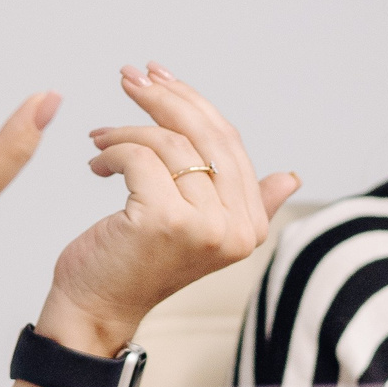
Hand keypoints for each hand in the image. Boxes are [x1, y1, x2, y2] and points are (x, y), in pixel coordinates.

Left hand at [0, 59, 297, 357]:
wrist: (97, 309)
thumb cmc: (137, 264)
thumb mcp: (198, 228)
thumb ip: (245, 202)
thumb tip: (291, 177)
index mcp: (251, 224)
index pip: (229, 142)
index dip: (193, 102)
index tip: (159, 76)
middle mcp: (237, 227)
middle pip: (206, 135)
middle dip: (163, 98)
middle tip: (130, 77)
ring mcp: (204, 225)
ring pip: (170, 143)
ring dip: (127, 130)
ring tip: (101, 138)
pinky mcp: (164, 220)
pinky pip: (139, 157)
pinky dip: (111, 151)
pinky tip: (96, 163)